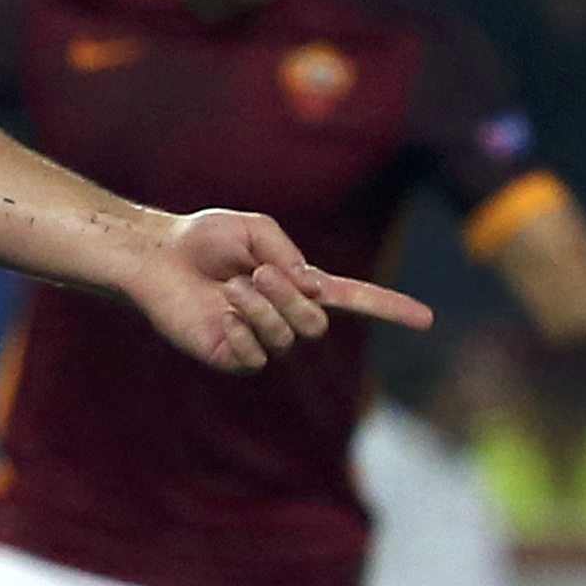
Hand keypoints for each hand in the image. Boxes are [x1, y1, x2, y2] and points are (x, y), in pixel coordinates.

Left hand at [122, 207, 432, 372]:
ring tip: (231, 287)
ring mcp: (260, 340)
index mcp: (299, 285)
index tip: (427, 318)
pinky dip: (240, 329)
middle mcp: (285, 316)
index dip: (390, 308)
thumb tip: (311, 289)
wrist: (158, 257)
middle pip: (316, 325)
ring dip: (260, 306)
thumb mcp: (254, 228)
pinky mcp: (233, 357)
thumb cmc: (203, 239)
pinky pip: (255, 355)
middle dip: (289, 297)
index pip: (355, 300)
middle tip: (256, 273)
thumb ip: (288, 252)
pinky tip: (220, 313)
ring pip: (286, 337)